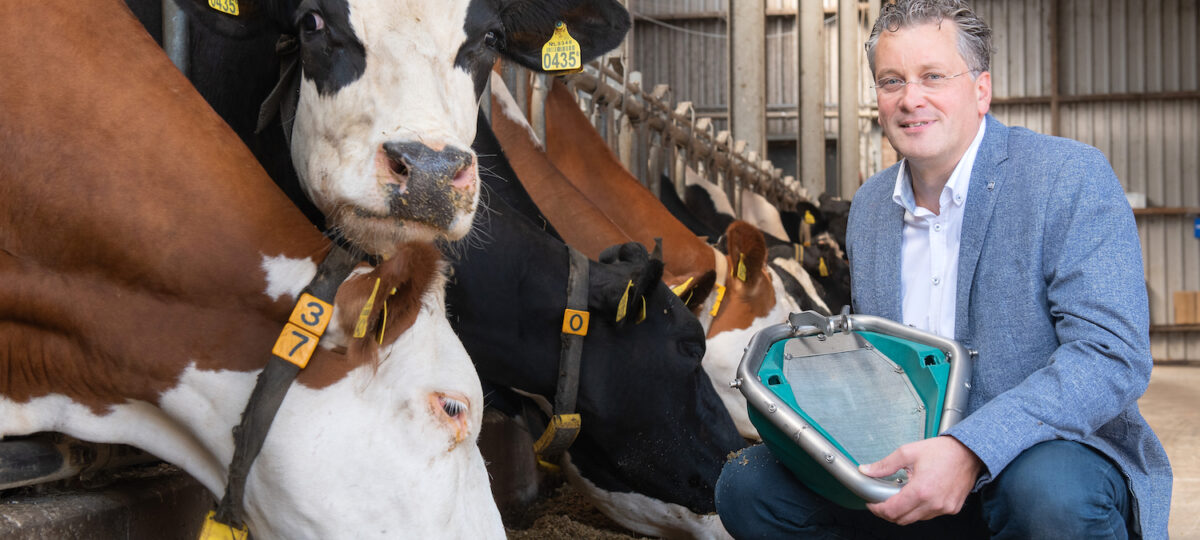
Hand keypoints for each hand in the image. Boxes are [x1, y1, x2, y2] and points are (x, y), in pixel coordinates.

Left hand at [859, 436, 982, 524]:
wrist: (969, 452)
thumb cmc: (943, 451)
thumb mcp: (908, 452)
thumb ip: (885, 464)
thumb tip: (867, 470)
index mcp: (921, 490)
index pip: (892, 511)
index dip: (877, 509)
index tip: (872, 503)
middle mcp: (933, 503)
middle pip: (902, 520)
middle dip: (887, 513)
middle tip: (881, 501)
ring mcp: (944, 508)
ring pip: (915, 519)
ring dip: (904, 511)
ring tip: (901, 494)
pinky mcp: (951, 509)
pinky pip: (929, 515)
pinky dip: (919, 509)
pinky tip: (917, 496)